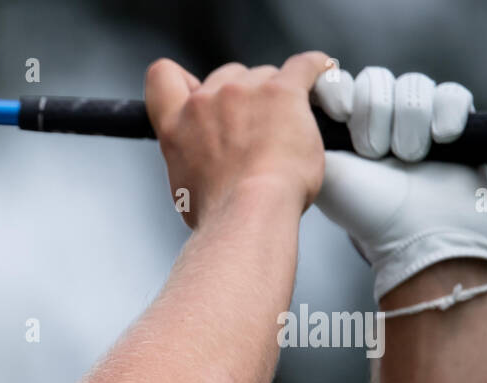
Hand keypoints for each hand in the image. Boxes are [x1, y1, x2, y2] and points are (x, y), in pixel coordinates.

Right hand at [146, 51, 330, 227]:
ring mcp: (244, 91)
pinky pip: (306, 66)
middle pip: (226, 76)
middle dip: (242, 96)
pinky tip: (323, 78)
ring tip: (290, 128)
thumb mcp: (185, 187)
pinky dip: (316, 70)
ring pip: (265, 75)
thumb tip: (203, 164)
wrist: (247, 213)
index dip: (183, 80)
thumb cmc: (220, 213)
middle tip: (258, 128)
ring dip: (277, 95)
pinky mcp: (282, 91)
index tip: (199, 93)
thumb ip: (191, 159)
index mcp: (175, 125)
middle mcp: (205, 101)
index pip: (163, 76)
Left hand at [311, 64, 486, 303]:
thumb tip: (296, 101)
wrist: (416, 233)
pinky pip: (452, 94)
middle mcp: (380, 116)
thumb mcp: (324, 172)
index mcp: (345, 125)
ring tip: (407, 158)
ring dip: (408, 123)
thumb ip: (305, 135)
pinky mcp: (453, 120)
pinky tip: (438, 141)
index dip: (341, 90)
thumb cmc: (365, 209)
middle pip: (376, 79)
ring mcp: (418, 116)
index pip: (341, 80)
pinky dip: (444, 117)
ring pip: (413, 85)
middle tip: (373, 152)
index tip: (340, 113)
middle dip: (374, 114)